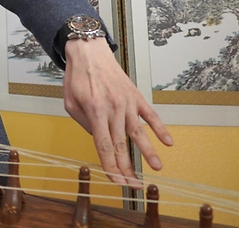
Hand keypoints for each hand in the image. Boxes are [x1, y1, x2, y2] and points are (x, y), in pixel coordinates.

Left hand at [62, 39, 172, 187]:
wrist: (89, 52)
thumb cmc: (77, 77)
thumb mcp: (70, 102)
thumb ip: (85, 123)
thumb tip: (99, 140)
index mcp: (95, 111)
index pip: (104, 146)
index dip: (111, 166)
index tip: (116, 181)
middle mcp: (113, 108)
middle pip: (121, 144)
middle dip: (128, 168)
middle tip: (134, 185)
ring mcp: (126, 102)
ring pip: (138, 132)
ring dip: (148, 152)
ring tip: (156, 168)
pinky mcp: (135, 95)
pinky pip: (150, 115)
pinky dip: (160, 128)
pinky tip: (168, 142)